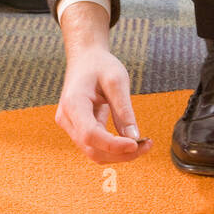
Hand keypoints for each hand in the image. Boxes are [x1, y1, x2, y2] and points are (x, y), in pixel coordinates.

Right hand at [56, 45, 152, 164]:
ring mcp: (69, 126)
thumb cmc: (100, 65)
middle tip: (147, 145)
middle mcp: (67, 118)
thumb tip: (134, 138)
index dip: (113, 145)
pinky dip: (114, 149)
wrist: (85, 59)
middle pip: (92, 149)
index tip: (136, 143)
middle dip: (121, 153)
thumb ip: (124, 109)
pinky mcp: (77, 129)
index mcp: (73, 103)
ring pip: (94, 153)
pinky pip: (95, 146)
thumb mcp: (117, 81)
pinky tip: (132, 141)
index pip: (90, 134)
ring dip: (119, 154)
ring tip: (143, 144)